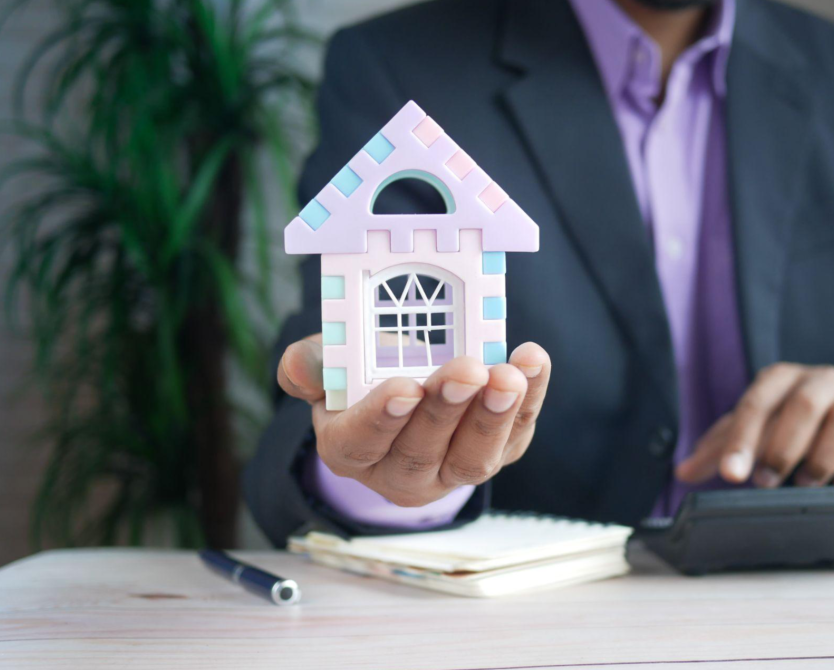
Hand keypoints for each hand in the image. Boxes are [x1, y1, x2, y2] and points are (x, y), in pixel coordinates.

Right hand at [278, 334, 550, 506]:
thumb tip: (301, 365)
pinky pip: (516, 433)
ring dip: (494, 415)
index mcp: (350, 450)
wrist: (408, 387)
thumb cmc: (363, 376)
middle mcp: (401, 472)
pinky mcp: (497, 453)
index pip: (362, 442)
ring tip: (508, 376)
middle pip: (422, 451)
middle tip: (467, 371)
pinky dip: (530, 399)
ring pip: (473, 457)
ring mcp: (452, 469)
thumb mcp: (329, 366)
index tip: (405, 388)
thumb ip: (311, 364)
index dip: (383, 418)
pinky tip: (533, 362)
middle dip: (447, 411)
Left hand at [676, 363, 833, 488]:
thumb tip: (682, 472)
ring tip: (806, 483)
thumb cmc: (789, 418)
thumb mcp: (753, 426)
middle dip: (783, 449)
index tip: (732, 475)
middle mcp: (820, 380)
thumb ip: (719, 448)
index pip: (756, 404)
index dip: (742, 441)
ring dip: (822, 459)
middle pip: (803, 406)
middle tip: (766, 483)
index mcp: (780, 378)